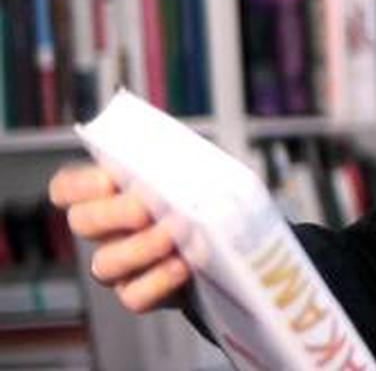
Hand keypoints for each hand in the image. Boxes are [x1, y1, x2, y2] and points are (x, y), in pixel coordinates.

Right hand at [48, 162, 190, 312]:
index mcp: (104, 195)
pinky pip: (135, 296)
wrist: (226, 237)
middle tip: (146, 208)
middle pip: (83, 223)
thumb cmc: (200, 195)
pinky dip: (158, 280)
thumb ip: (170, 163)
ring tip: (173, 235)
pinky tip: (183, 264)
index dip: (79, 185)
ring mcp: (119, 265)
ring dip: (140, 248)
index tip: (108, 180)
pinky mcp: (140, 293)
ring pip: (105, 263)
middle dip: (115, 214)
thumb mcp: (186, 170)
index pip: (67, 188)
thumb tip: (177, 163)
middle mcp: (104, 231)